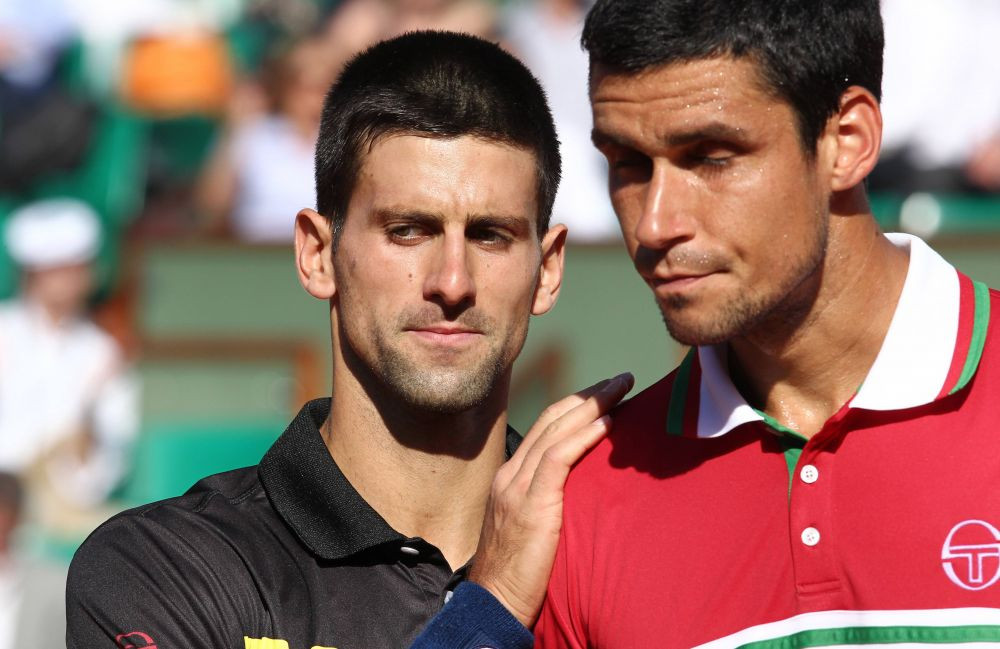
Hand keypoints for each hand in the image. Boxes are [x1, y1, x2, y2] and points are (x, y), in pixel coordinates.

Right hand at [469, 372, 634, 627]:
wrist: (494, 603)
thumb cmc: (518, 575)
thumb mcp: (531, 529)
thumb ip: (548, 504)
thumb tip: (582, 494)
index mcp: (510, 477)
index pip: (545, 428)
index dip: (575, 406)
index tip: (604, 394)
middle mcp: (511, 474)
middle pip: (552, 419)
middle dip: (588, 395)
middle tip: (620, 379)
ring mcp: (517, 487)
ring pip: (556, 430)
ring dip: (592, 404)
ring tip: (621, 388)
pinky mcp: (530, 504)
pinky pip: (559, 458)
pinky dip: (584, 435)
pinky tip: (608, 422)